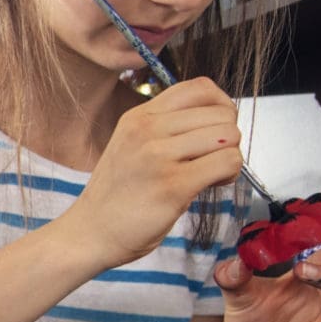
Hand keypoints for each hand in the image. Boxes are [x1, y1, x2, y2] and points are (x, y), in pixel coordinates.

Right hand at [70, 79, 248, 267]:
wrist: (89, 233)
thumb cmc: (116, 197)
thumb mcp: (131, 146)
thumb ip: (166, 129)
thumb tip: (217, 122)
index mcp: (138, 117)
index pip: (200, 88)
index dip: (221, 106)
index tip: (215, 130)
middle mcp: (146, 130)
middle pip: (221, 112)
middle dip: (227, 136)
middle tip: (212, 159)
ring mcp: (158, 156)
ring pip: (228, 135)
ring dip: (231, 156)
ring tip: (211, 173)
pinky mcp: (172, 186)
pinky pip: (227, 162)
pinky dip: (230, 174)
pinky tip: (212, 185)